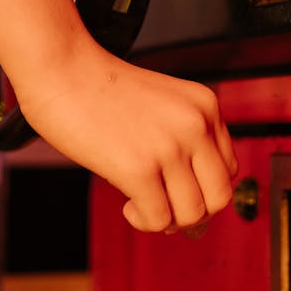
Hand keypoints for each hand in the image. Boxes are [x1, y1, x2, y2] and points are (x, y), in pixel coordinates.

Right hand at [17, 43, 237, 232]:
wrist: (62, 69)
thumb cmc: (101, 89)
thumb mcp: (162, 104)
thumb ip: (182, 140)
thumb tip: (193, 211)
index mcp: (205, 105)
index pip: (228, 167)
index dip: (203, 187)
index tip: (177, 189)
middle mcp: (195, 124)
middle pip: (220, 196)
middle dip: (194, 212)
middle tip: (165, 207)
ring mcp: (169, 147)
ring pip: (193, 214)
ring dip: (168, 220)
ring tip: (141, 203)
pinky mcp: (139, 168)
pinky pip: (159, 219)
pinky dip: (144, 221)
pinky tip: (128, 204)